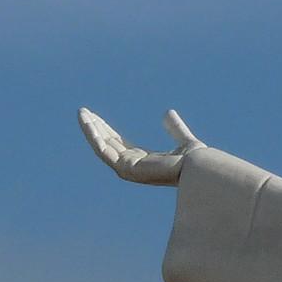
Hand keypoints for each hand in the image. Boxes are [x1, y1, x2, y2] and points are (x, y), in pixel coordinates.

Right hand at [78, 107, 202, 185]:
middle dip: (95, 128)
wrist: (200, 170)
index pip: (119, 144)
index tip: (96, 116)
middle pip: (108, 145)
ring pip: (102, 147)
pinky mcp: (126, 169)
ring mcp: (128, 170)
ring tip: (82, 113)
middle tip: (83, 111)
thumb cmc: (197, 163)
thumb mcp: (184, 140)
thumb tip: (168, 112)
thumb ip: (176, 128)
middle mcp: (134, 168)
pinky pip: (104, 151)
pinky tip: (88, 122)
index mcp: (144, 162)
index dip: (107, 130)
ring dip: (90, 130)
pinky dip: (94, 136)